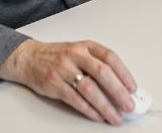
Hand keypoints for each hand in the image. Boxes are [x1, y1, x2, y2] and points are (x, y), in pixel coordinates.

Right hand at [0, 39, 136, 124]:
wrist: (29, 57)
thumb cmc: (57, 56)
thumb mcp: (78, 52)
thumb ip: (97, 65)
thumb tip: (120, 86)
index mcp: (85, 46)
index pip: (110, 57)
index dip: (124, 73)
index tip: (133, 88)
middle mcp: (75, 55)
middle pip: (102, 72)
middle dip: (118, 91)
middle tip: (129, 105)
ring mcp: (64, 69)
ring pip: (89, 88)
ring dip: (105, 105)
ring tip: (115, 116)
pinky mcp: (54, 83)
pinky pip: (75, 99)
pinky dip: (89, 110)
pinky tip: (97, 116)